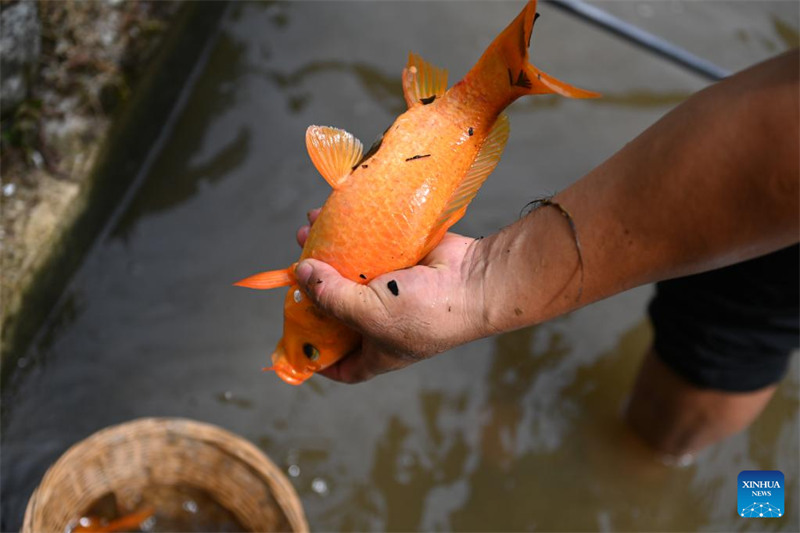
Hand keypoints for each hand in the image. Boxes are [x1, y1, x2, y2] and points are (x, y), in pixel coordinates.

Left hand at [295, 209, 486, 382]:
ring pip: (349, 273)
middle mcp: (383, 322)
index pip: (343, 366)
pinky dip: (351, 234)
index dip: (318, 359)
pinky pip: (368, 247)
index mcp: (378, 350)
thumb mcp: (369, 315)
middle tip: (295, 268)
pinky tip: (332, 218)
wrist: (475, 279)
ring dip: (327, 253)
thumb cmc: (427, 312)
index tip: (296, 342)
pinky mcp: (401, 260)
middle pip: (338, 310)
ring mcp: (393, 290)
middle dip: (313, 289)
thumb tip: (301, 272)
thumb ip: (330, 297)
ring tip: (308, 232)